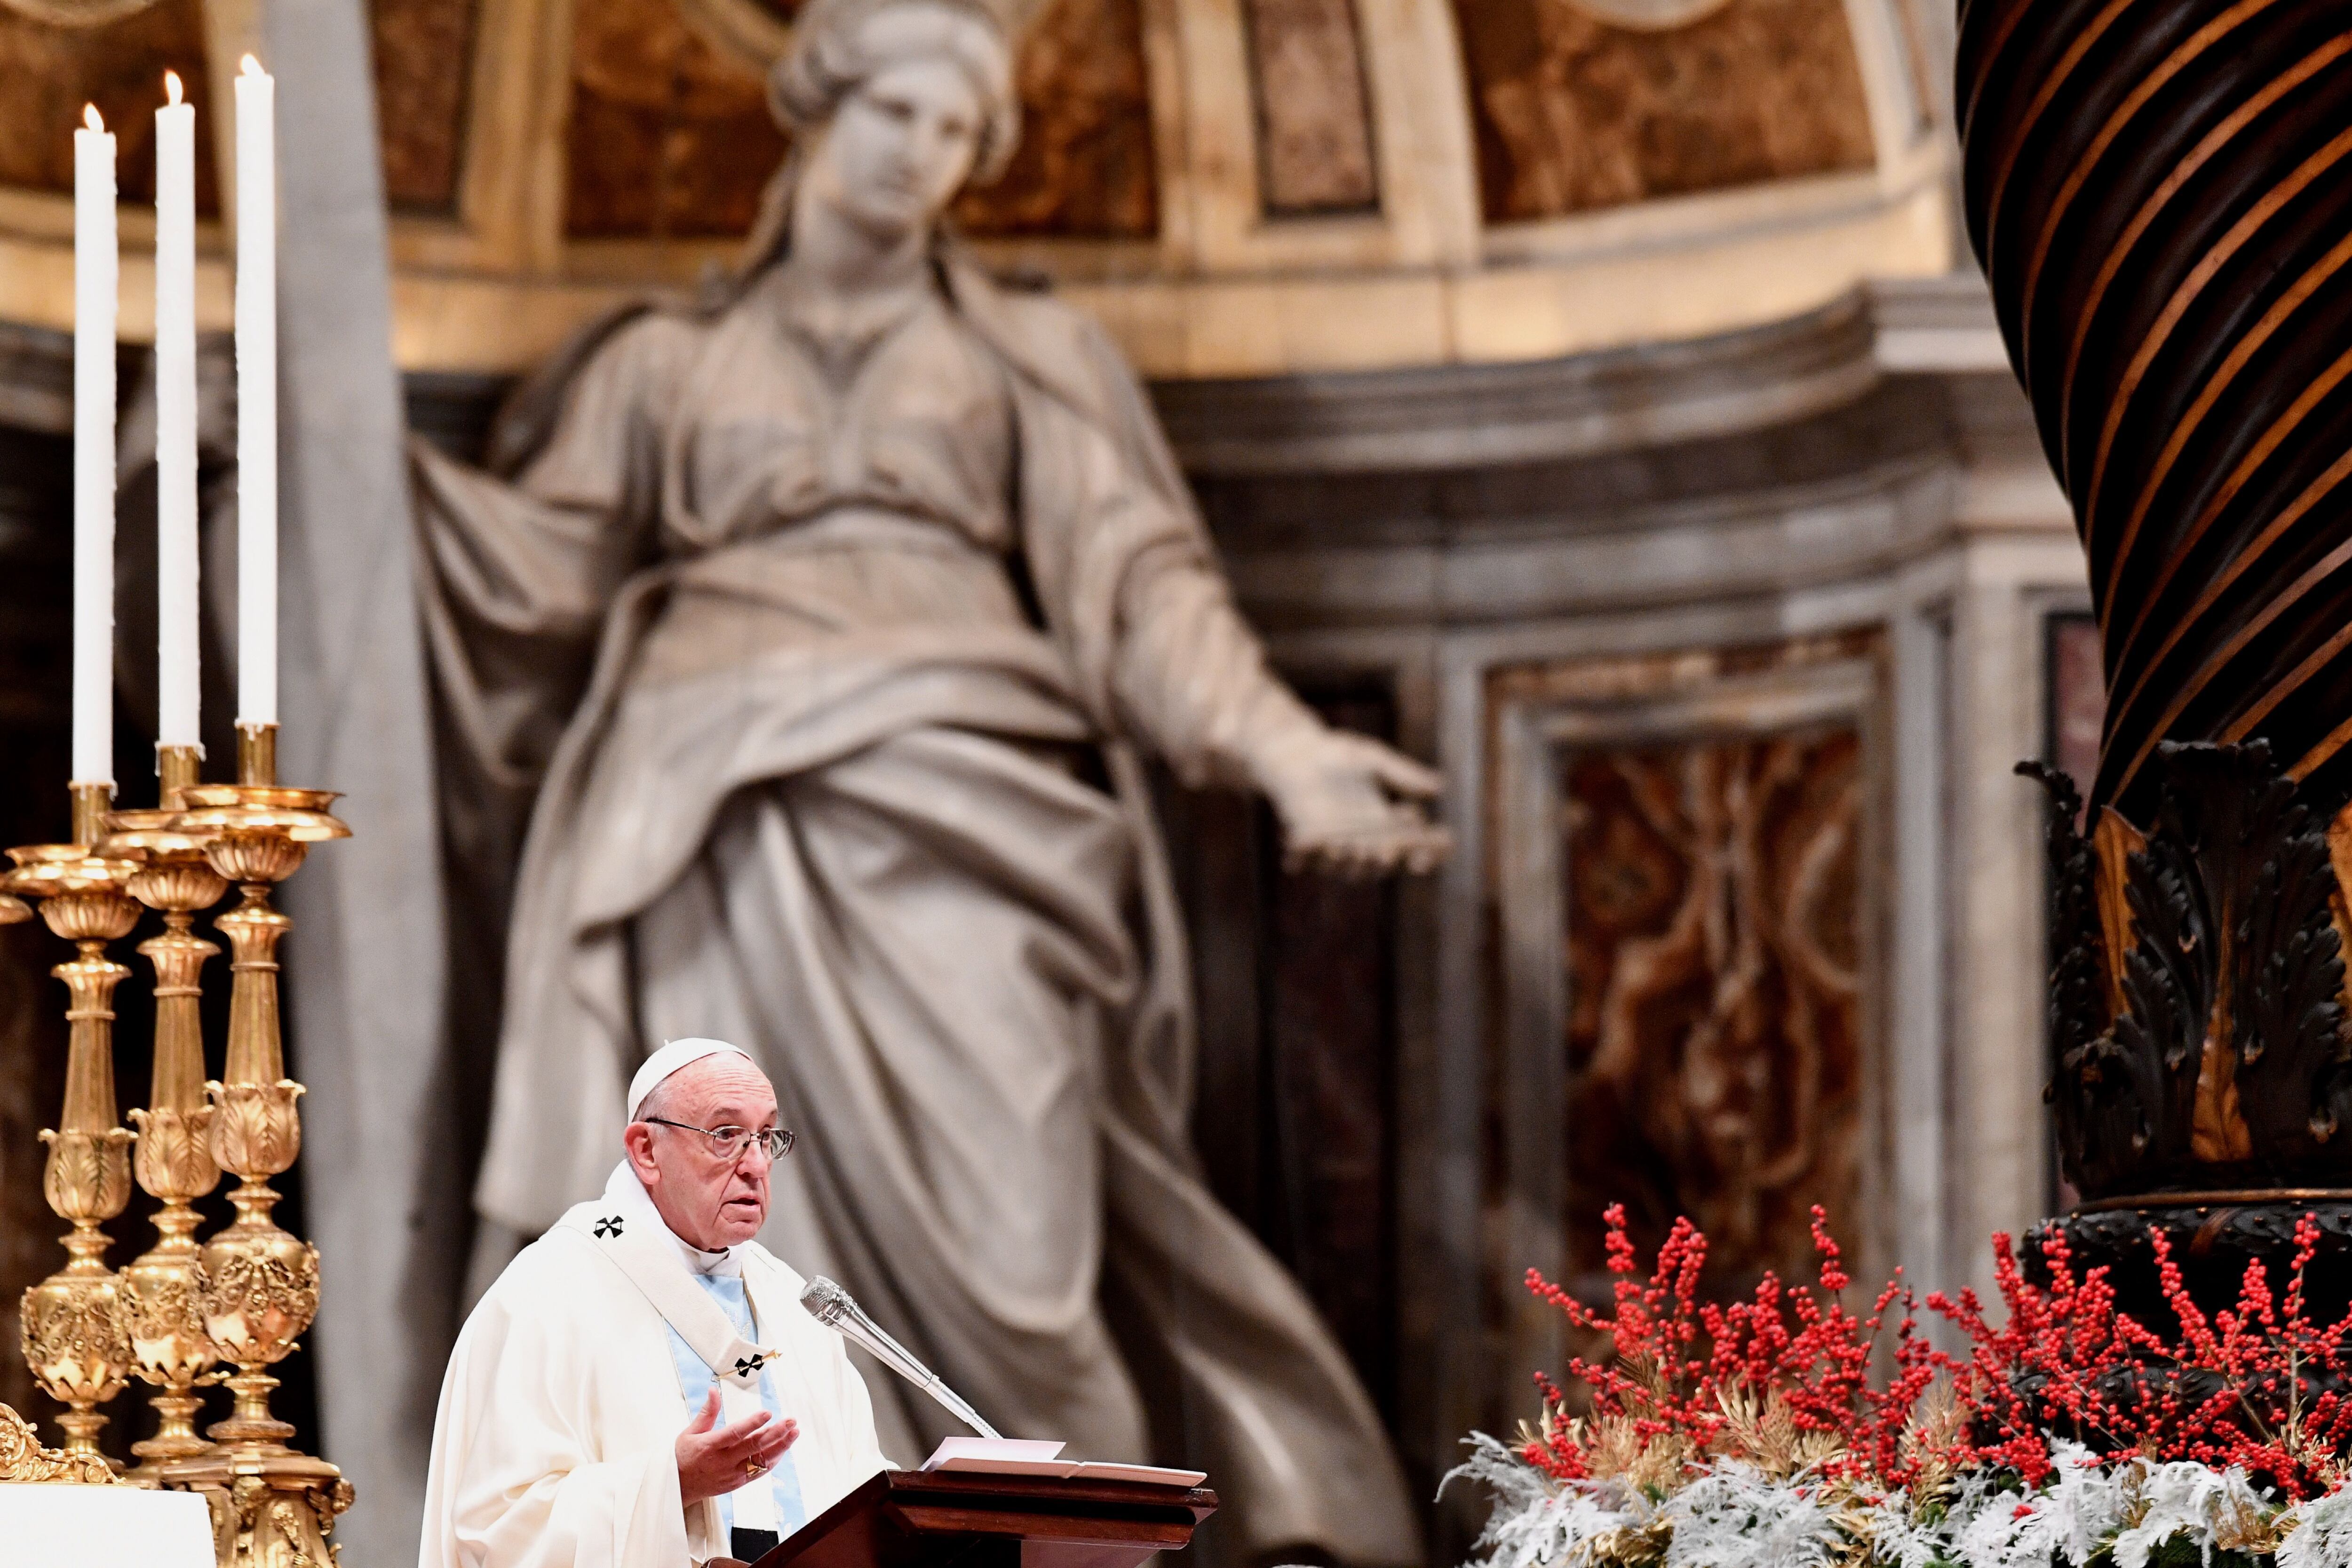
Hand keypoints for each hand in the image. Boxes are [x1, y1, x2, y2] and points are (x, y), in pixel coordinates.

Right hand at [676, 1388, 799, 1506]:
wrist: (678, 1488)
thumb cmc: (683, 1456)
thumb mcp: (690, 1432)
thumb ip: (707, 1412)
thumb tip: (714, 1390)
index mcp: (710, 1446)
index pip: (735, 1434)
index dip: (752, 1423)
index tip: (768, 1413)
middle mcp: (723, 1462)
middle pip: (753, 1447)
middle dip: (775, 1433)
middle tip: (790, 1421)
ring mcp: (732, 1474)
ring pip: (761, 1461)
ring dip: (780, 1446)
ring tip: (794, 1432)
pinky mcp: (738, 1483)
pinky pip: (759, 1472)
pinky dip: (773, 1460)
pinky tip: (783, 1448)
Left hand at [1255, 728, 1451, 878]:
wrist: (1295, 751)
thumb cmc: (1338, 755)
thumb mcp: (1374, 760)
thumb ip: (1402, 774)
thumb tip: (1440, 786)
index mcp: (1386, 827)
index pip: (1414, 847)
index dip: (1429, 850)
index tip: (1443, 843)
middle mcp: (1362, 843)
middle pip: (1381, 863)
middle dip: (1386, 858)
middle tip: (1389, 851)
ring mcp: (1331, 847)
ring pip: (1346, 868)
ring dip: (1350, 862)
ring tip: (1353, 850)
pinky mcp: (1302, 844)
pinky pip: (1306, 859)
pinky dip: (1310, 857)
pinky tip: (1318, 846)